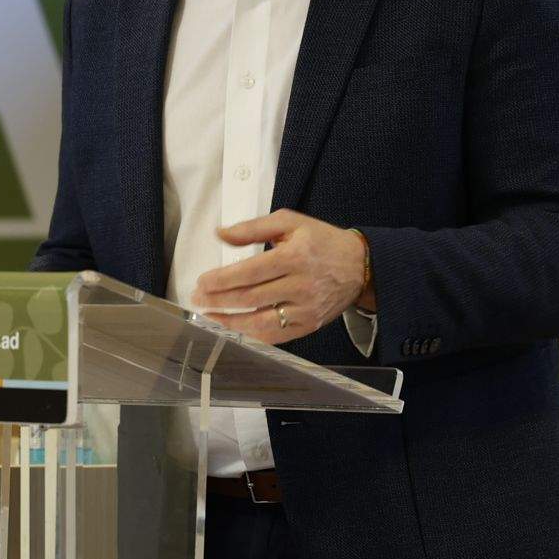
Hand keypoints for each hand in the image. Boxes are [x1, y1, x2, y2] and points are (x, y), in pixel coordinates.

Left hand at [190, 210, 370, 344]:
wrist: (360, 265)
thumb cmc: (321, 241)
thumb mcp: (290, 222)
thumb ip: (252, 228)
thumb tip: (220, 233)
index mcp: (294, 256)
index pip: (249, 272)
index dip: (221, 280)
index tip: (201, 282)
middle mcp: (300, 285)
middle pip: (250, 297)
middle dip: (219, 300)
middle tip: (198, 299)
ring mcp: (305, 308)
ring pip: (260, 321)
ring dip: (230, 322)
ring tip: (209, 316)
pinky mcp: (309, 324)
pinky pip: (276, 335)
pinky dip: (252, 335)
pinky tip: (234, 329)